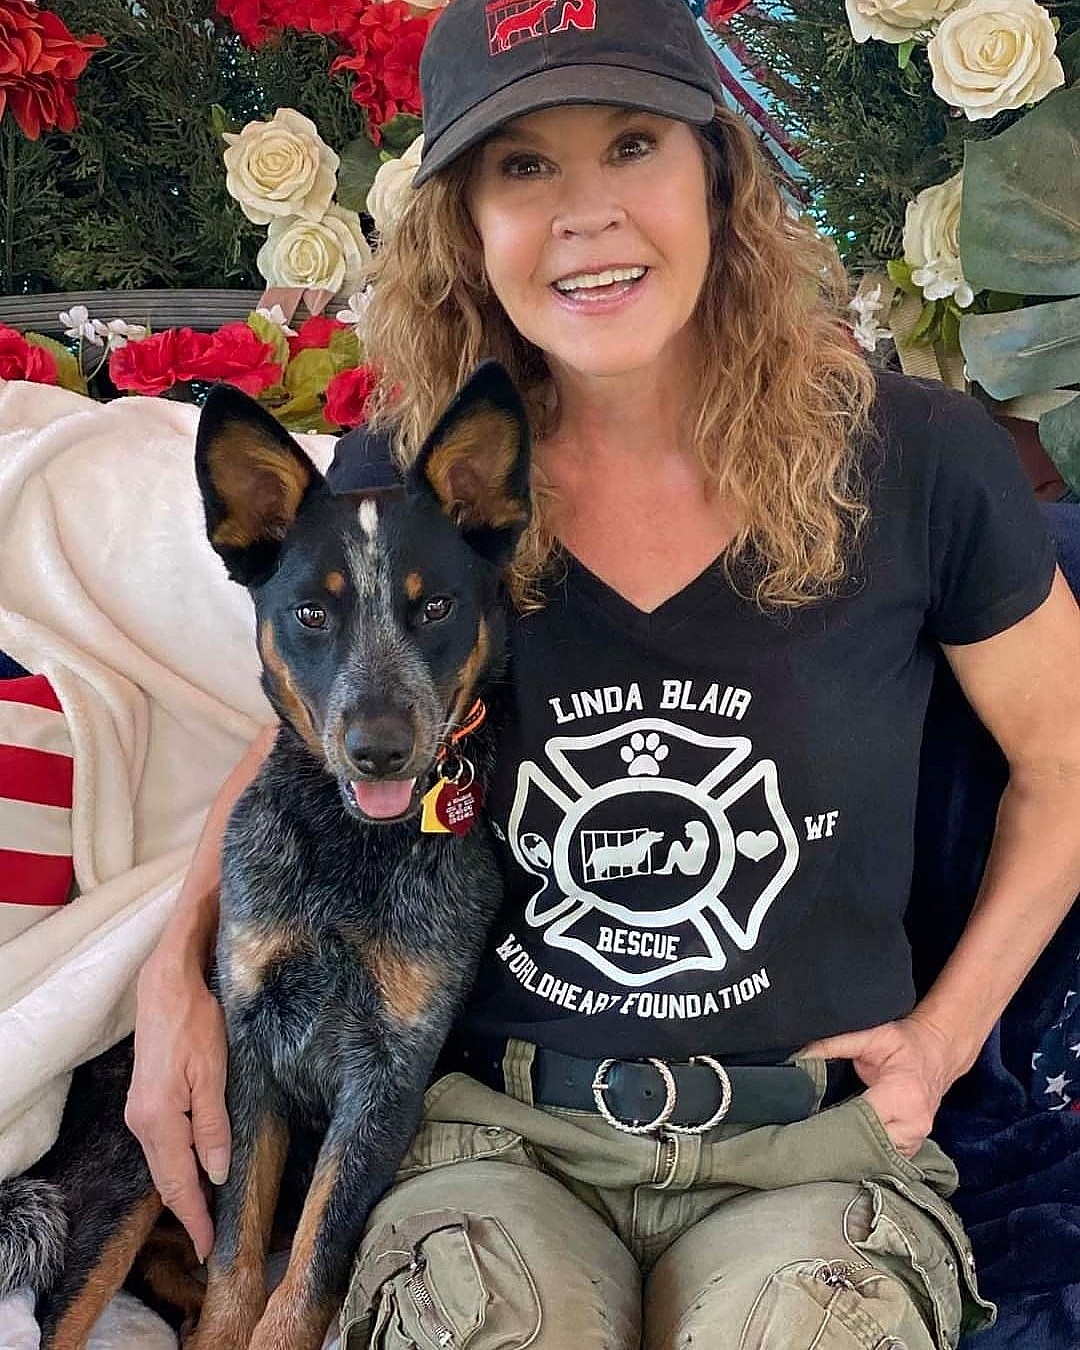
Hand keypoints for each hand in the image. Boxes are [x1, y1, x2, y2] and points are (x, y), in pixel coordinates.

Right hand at [125, 944, 229, 1259]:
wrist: (165, 989)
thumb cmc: (194, 1023)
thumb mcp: (213, 1073)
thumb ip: (214, 1125)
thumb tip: (217, 1172)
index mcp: (160, 1119)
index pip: (178, 1181)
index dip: (193, 1216)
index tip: (206, 1246)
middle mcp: (143, 1122)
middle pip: (165, 1178)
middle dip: (187, 1210)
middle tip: (207, 1240)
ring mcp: (140, 1113)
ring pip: (162, 1163)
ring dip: (183, 1189)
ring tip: (205, 1214)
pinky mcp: (145, 1102)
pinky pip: (162, 1146)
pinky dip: (177, 1165)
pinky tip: (195, 1171)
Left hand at [800, 1011, 953, 1156]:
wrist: (937, 1052)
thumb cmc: (906, 1044)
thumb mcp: (871, 1036)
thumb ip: (834, 1045)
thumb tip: (800, 1056)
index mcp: (902, 1095)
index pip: (861, 1120)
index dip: (833, 1123)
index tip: (807, 1126)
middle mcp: (913, 1123)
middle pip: (868, 1145)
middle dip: (839, 1142)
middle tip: (808, 1139)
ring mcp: (916, 1139)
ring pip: (877, 1158)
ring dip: (852, 1152)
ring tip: (824, 1145)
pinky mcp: (913, 1145)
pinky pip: (887, 1159)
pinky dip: (867, 1155)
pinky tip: (847, 1149)